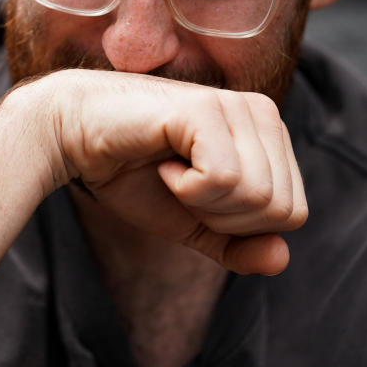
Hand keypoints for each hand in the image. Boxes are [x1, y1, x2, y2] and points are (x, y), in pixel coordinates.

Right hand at [37, 70, 307, 274]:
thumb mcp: (194, 223)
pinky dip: (186, 188)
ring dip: (202, 202)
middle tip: (181, 183)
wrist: (74, 138)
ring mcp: (235, 107)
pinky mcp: (205, 109)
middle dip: (223, 217)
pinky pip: (224, 180)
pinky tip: (162, 162)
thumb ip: (238, 245)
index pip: (292, 214)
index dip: (239, 226)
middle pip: (280, 209)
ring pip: (256, 196)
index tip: (196, 195)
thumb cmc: (133, 173)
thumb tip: (281, 259)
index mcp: (270, 136)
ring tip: (171, 170)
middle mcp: (262, 112)